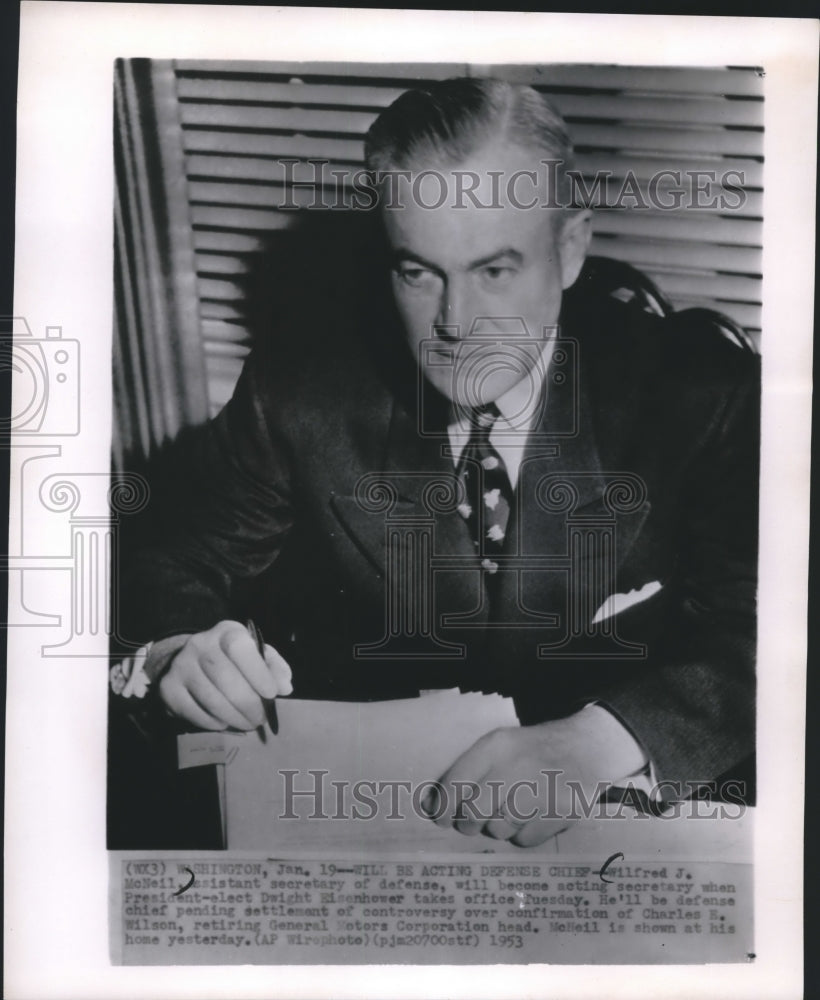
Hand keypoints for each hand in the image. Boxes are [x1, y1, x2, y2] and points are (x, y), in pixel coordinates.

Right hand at [156, 620, 292, 729]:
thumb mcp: (256, 655)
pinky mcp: (168, 688)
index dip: (257, 672)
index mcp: (226, 632)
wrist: (193, 660)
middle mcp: (199, 644)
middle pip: (225, 678)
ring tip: (247, 723)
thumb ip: (274, 667)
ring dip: (234, 717)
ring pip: (211, 698)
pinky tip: (225, 722)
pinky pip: (194, 712)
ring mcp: (181, 666)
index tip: (271, 693)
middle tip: (260, 719)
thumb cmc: (234, 659)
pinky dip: (213, 722)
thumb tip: (285, 687)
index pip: (239, 647)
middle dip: (248, 704)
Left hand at [426, 707, 646, 846]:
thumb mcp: (502, 744)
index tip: (439, 817)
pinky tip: (531, 816)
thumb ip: (469, 770)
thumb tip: (431, 805)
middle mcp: (516, 767)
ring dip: (498, 826)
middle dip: (467, 823)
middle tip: (471, 822)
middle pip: (473, 812)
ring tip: (509, 812)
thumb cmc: (533, 750)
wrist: (587, 748)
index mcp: (497, 745)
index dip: (442, 806)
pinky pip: (524, 840)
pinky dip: (522, 834)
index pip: (456, 782)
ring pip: (498, 829)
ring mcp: (540, 792)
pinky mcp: (560, 814)